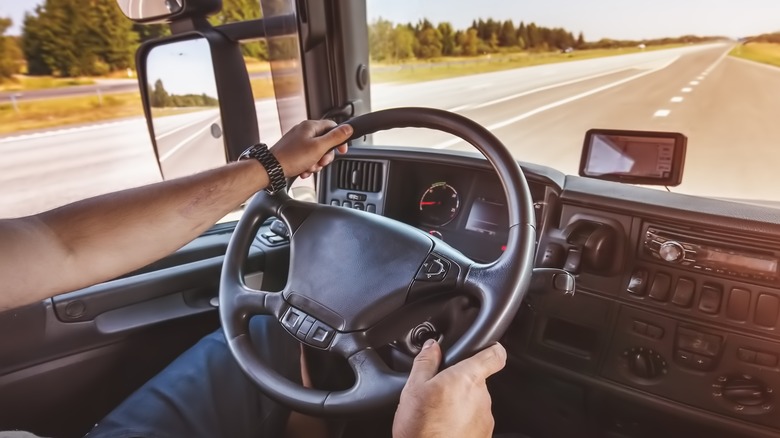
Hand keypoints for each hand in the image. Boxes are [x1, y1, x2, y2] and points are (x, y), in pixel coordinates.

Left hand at [270, 120, 351, 178]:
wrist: (271, 169)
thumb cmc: (291, 158)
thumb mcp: (319, 147)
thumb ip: (335, 138)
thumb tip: (348, 128)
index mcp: (310, 127)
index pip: (332, 127)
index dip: (340, 139)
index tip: (342, 150)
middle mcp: (303, 132)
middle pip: (325, 142)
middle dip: (325, 156)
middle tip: (321, 162)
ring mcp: (297, 142)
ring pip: (316, 152)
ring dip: (316, 163)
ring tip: (310, 167)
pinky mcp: (293, 152)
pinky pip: (307, 158)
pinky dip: (308, 166)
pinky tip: (304, 170)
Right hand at [392, 340, 506, 437]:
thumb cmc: (421, 429)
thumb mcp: (413, 389)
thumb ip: (425, 362)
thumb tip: (432, 347)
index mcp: (466, 379)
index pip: (495, 356)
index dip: (492, 349)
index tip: (488, 348)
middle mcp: (481, 397)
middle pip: (478, 381)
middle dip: (461, 383)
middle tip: (440, 392)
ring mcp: (485, 418)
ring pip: (475, 402)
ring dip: (461, 404)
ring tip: (438, 413)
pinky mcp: (484, 435)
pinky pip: (475, 421)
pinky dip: (462, 422)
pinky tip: (444, 427)